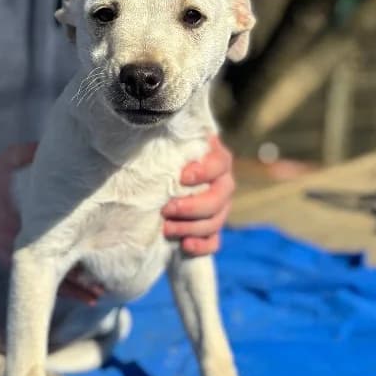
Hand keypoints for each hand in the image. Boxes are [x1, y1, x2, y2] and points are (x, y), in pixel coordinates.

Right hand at [0, 142, 103, 303]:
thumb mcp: (9, 159)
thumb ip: (28, 153)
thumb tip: (51, 148)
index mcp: (17, 220)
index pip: (47, 241)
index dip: (71, 250)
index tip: (93, 256)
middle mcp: (16, 243)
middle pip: (49, 267)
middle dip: (76, 280)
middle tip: (102, 289)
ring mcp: (15, 255)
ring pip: (46, 279)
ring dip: (73, 289)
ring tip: (99, 294)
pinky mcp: (16, 261)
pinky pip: (40, 278)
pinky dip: (62, 286)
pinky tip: (86, 292)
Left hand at [162, 136, 234, 255]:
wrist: (153, 188)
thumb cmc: (157, 163)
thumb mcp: (161, 151)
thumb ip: (166, 145)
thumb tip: (155, 130)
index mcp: (215, 159)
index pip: (220, 162)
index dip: (204, 172)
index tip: (182, 177)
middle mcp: (222, 183)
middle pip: (219, 198)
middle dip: (192, 206)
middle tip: (166, 209)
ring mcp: (220, 209)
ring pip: (216, 221)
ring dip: (190, 227)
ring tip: (166, 228)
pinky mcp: (211, 230)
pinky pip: (214, 242)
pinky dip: (201, 245)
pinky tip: (185, 245)